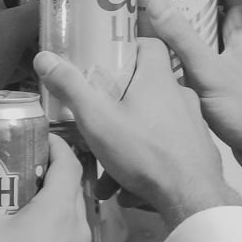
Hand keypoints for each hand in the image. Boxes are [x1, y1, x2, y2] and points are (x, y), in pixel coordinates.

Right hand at [0, 133, 94, 241]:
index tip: (41, 139)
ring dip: (54, 216)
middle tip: (23, 177)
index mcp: (59, 209)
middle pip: (70, 193)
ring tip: (25, 218)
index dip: (57, 146)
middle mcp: (78, 230)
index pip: (69, 163)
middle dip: (50, 181)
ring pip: (72, 225)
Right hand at [34, 36, 238, 231]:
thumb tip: (44, 57)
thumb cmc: (144, 152)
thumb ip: (71, 88)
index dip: (129, 47)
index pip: (150, 45)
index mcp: (158, 78)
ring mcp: (193, 121)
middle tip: (100, 113)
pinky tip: (129, 184)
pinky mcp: (198, 147)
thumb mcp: (97, 119)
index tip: (108, 60)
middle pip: (149, 84)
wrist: (192, 197)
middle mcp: (180, 94)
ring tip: (108, 163)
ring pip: (154, 121)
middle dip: (122, 99)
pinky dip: (147, 158)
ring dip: (130, 138)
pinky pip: (167, 145)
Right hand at [138, 0, 241, 197]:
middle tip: (154, 1)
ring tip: (152, 27)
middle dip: (189, 3)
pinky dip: (191, 56)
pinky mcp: (236, 84)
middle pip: (218, 9)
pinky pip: (211, 59)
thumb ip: (182, 37)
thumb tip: (155, 0)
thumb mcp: (208, 71)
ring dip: (188, 31)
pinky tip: (167, 62)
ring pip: (213, 36)